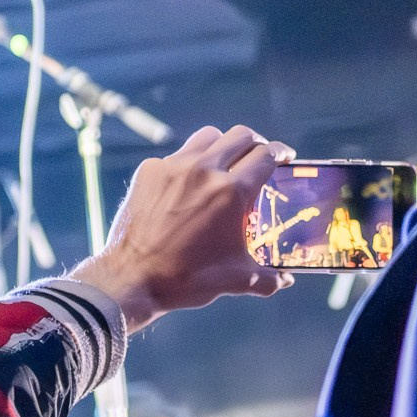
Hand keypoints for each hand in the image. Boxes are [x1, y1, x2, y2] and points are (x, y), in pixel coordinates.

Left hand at [72, 125, 294, 331]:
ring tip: (225, 161)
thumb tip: (285, 280)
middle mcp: (205, 170)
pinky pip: (177, 155)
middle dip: (256, 143)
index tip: (284, 156)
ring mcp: (174, 166)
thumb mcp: (236, 279)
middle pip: (241, 135)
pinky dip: (189, 163)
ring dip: (223, 145)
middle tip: (259, 156)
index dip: (280, 153)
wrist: (132, 278)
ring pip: (209, 136)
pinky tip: (189, 183)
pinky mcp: (149, 171)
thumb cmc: (187, 279)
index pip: (266, 156)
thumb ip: (267, 278)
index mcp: (232, 192)